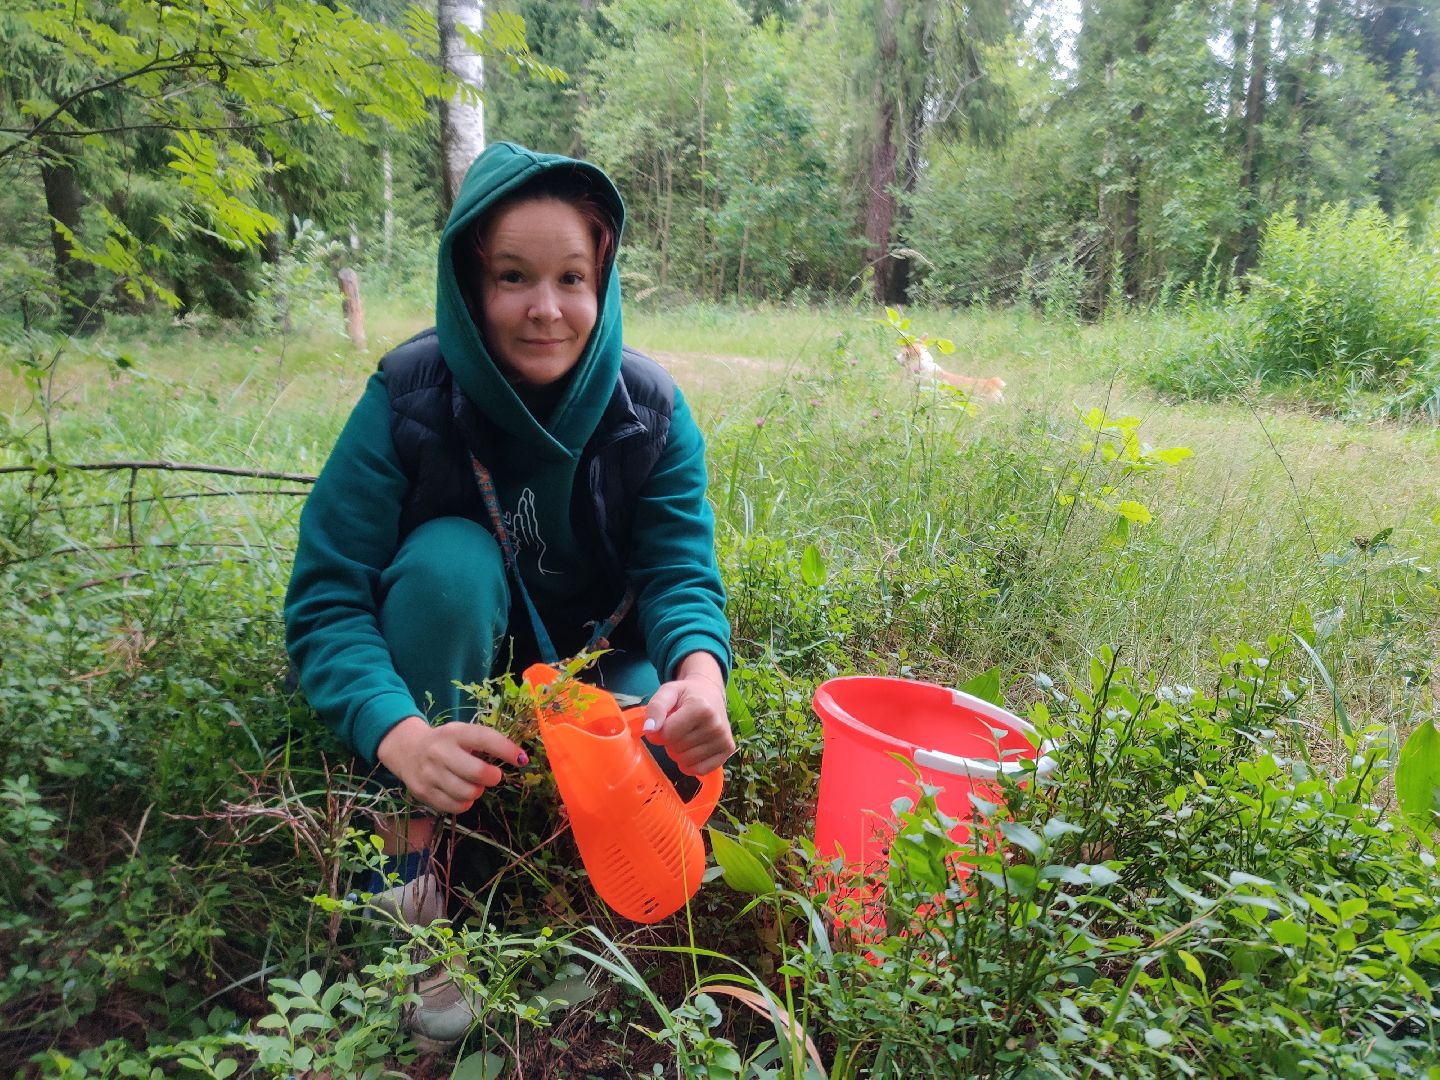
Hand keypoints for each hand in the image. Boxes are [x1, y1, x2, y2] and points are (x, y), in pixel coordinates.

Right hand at [376, 715, 524, 815]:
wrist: (407, 750)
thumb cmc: (446, 743)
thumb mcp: (462, 733)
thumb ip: (485, 743)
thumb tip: (519, 758)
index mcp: (454, 733)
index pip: (485, 739)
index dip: (506, 750)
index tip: (522, 759)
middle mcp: (440, 752)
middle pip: (478, 773)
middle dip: (493, 777)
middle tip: (493, 776)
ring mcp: (430, 774)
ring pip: (468, 793)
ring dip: (477, 791)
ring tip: (472, 783)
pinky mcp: (424, 793)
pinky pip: (456, 807)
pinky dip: (465, 803)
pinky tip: (460, 793)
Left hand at [643, 653, 733, 775]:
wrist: (710, 693)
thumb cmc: (686, 695)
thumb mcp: (668, 692)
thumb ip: (656, 708)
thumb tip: (649, 729)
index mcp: (700, 708)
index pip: (667, 734)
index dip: (659, 731)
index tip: (664, 721)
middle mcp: (716, 724)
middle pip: (676, 749)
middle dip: (670, 741)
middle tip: (678, 726)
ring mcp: (724, 739)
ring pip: (686, 761)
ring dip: (679, 752)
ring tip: (686, 735)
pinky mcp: (728, 750)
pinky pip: (700, 770)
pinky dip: (690, 765)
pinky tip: (692, 750)